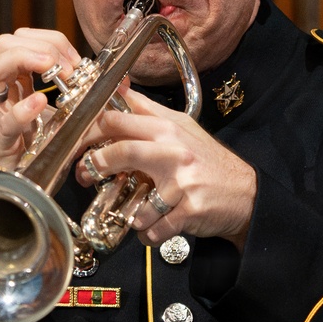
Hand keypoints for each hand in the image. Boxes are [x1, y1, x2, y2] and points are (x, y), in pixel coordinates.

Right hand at [0, 28, 80, 169]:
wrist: (30, 183)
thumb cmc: (47, 146)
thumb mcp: (68, 114)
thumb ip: (86, 97)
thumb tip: (121, 82)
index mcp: (18, 80)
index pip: (25, 39)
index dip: (51, 40)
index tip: (76, 60)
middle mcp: (3, 93)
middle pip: (3, 44)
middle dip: (38, 46)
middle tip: (64, 67)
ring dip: (22, 61)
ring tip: (51, 71)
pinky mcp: (1, 143)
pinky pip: (5, 122)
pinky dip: (22, 109)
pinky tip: (40, 103)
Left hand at [75, 91, 257, 249]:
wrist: (246, 193)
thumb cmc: (206, 162)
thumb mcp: (180, 127)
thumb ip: (146, 111)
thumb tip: (116, 88)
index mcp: (168, 126)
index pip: (118, 118)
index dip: (88, 131)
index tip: (76, 144)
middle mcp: (174, 150)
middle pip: (122, 151)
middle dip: (95, 166)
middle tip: (85, 177)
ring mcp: (183, 181)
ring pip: (136, 200)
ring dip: (128, 212)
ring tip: (135, 212)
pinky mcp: (189, 210)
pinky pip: (153, 228)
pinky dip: (147, 233)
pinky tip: (153, 228)